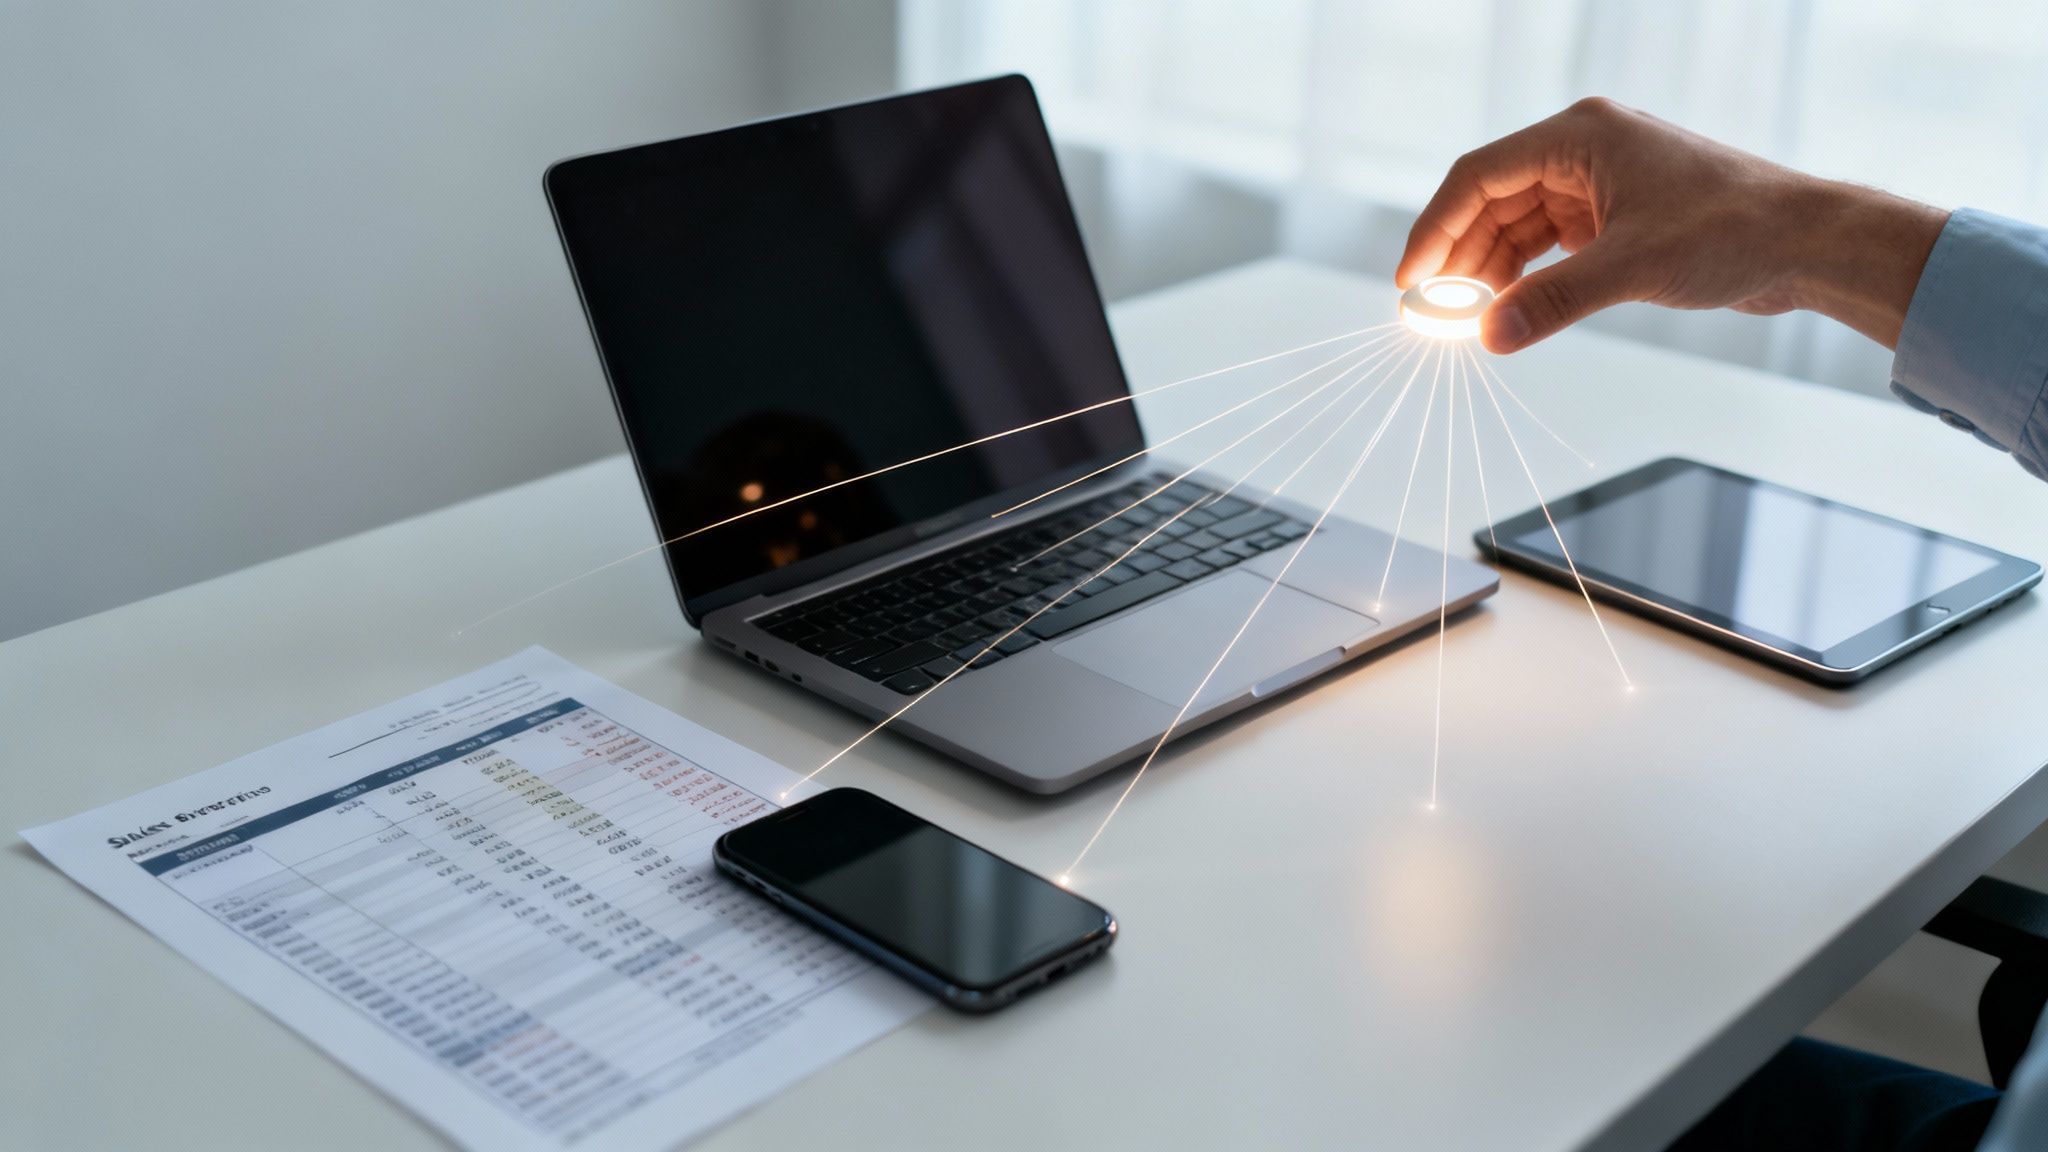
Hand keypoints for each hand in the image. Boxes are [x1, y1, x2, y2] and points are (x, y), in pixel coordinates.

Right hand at [1398, 97, 1949, 353]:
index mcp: (1580, 135)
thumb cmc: (1733, 231)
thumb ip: (1553, 301)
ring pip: (1516, 226)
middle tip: (1429, 313)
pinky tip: (1505, 311)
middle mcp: (1583, 150)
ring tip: (1461, 321)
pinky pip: (1547, 244)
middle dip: (1457, 257)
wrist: (1806, 241)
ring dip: (1487, 272)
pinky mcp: (1616, 216)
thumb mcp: (1632, 268)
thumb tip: (1489, 337)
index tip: (1409, 280)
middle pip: (1491, 201)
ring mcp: (1599, 182)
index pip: (1479, 176)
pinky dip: (1523, 277)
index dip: (1435, 227)